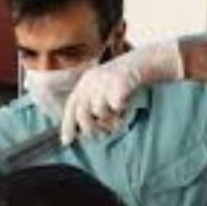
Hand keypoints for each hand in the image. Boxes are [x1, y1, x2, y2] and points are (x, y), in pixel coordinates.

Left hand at [60, 40, 183, 145]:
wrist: (139, 63)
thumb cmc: (118, 84)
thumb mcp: (98, 93)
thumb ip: (89, 110)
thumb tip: (81, 134)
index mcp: (83, 85)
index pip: (71, 108)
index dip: (67, 126)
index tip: (67, 142)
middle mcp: (90, 83)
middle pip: (82, 114)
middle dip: (90, 129)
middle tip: (101, 135)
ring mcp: (103, 82)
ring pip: (100, 112)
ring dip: (109, 118)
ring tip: (118, 115)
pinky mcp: (118, 83)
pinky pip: (115, 106)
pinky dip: (120, 111)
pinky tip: (125, 107)